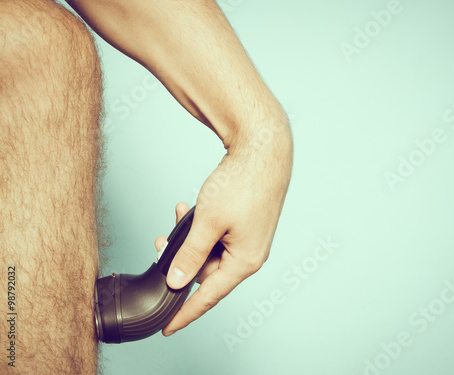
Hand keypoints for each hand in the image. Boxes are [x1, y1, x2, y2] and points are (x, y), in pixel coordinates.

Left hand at [154, 129, 292, 335]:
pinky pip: (217, 236)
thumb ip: (190, 255)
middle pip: (206, 271)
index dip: (185, 313)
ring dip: (190, 239)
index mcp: (244, 262)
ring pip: (209, 251)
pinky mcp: (245, 224)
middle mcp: (249, 255)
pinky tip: (189, 210)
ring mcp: (248, 239)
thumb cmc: (242, 185)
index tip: (167, 328)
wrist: (263, 151)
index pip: (209, 297)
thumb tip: (176, 281)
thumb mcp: (208, 223)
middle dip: (181, 259)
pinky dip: (201, 227)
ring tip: (179, 217)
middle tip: (161, 245)